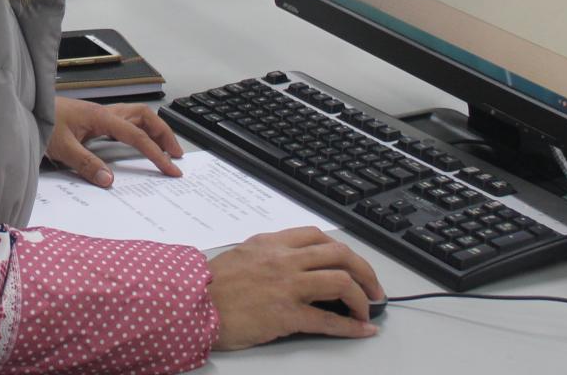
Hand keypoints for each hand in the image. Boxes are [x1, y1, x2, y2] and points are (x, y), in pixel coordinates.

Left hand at [47, 96, 184, 186]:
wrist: (26, 106)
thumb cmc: (42, 121)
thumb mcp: (61, 147)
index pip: (137, 135)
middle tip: (177, 155)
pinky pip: (125, 122)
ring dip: (154, 131)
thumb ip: (85, 163)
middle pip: (145, 116)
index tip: (171, 169)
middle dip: (164, 134)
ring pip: (137, 116)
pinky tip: (140, 144)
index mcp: (101, 117)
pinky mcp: (94, 119)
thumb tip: (109, 181)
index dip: (156, 153)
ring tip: (165, 150)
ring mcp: (100, 114)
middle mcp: (105, 112)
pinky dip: (139, 131)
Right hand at [207, 227, 384, 347]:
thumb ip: (266, 255)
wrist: (193, 305)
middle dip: (364, 270)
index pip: (317, 236)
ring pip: (340, 281)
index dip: (341, 249)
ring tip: (369, 308)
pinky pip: (328, 319)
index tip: (350, 262)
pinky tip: (362, 330)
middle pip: (339, 255)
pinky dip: (351, 326)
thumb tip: (290, 265)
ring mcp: (287, 286)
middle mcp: (283, 260)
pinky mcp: (286, 314)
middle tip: (373, 286)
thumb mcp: (240, 255)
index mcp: (271, 243)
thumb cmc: (210, 285)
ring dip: (363, 297)